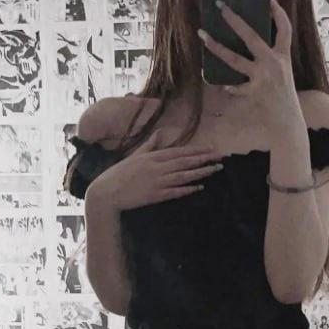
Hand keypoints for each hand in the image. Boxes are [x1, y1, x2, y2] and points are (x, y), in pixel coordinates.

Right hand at [85, 130, 223, 210]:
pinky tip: (200, 186)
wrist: (107, 193)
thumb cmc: (119, 174)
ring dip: (201, 172)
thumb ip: (150, 145)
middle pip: (185, 162)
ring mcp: (157, 182)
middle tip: (221, 157)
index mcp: (153, 157)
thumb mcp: (135, 156)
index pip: (180, 152)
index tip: (211, 148)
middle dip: (205, 159)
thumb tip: (160, 132)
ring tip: (216, 169)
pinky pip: (176, 191)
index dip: (197, 150)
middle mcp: (157, 168)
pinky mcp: (156, 196)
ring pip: (184, 176)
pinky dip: (188, 189)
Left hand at [197, 0, 302, 135]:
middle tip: (221, 6)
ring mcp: (263, 78)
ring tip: (203, 35)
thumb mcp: (282, 74)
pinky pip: (235, 86)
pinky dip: (229, 86)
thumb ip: (270, 58)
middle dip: (235, 19)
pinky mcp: (254, 92)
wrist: (288, 122)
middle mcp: (274, 63)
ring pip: (235, 59)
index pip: (284, 29)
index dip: (278, 12)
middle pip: (252, 36)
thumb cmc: (283, 97)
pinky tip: (223, 85)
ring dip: (216, 47)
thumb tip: (250, 44)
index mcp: (283, 56)